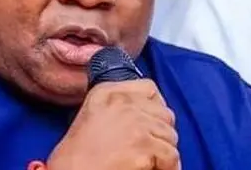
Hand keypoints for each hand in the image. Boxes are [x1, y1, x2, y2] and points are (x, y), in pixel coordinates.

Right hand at [46, 79, 179, 169]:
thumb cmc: (79, 153)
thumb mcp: (94, 113)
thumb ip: (119, 104)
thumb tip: (151, 110)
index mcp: (107, 92)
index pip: (149, 88)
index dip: (155, 108)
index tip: (152, 123)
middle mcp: (122, 103)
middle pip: (164, 113)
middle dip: (161, 132)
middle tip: (151, 148)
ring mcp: (134, 123)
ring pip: (170, 135)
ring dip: (164, 151)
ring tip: (151, 161)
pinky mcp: (143, 146)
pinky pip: (171, 155)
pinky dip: (168, 167)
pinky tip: (154, 169)